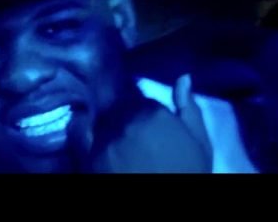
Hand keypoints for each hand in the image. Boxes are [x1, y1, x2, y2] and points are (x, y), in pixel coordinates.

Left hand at [73, 76, 212, 172]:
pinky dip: (82, 129)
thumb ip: (189, 110)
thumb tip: (183, 78)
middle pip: (116, 104)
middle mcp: (125, 119)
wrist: (161, 198)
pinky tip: (90, 135)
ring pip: (99, 116)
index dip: (141, 106)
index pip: (139, 95)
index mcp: (153, 112)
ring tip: (115, 136)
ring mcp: (104, 137)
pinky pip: (78, 131)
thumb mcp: (199, 144)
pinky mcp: (88, 155)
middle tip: (129, 128)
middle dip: (121, 112)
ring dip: (105, 121)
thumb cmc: (186, 172)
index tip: (144, 118)